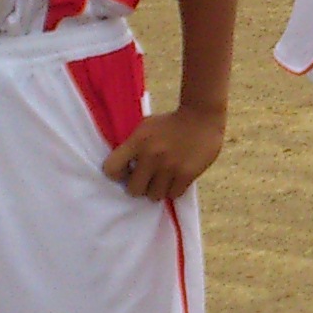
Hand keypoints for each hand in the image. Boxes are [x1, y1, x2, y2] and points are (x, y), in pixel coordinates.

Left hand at [102, 104, 224, 202]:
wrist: (201, 116)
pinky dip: (173, 189)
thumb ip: (133, 145)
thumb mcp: (146, 126)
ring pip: (154, 196)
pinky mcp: (187, 174)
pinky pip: (173, 195)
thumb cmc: (170, 122)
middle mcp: (151, 156)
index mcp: (137, 142)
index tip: (126, 172)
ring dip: (158, 190)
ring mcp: (170, 167)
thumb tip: (124, 167)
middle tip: (147, 179)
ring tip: (163, 180)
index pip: (110, 169)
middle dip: (140, 186)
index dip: (116, 174)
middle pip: (134, 190)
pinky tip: (176, 179)